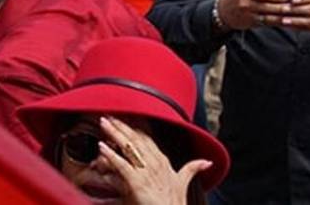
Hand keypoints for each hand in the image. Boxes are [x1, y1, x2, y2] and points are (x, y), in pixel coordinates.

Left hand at [97, 116, 211, 204]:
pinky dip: (111, 155)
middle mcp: (155, 163)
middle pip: (136, 138)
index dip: (136, 125)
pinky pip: (122, 166)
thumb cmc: (174, 204)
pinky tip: (102, 146)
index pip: (148, 138)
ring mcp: (146, 172)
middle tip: (108, 113)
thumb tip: (207, 162)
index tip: (125, 115)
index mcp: (163, 161)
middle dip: (122, 125)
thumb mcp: (183, 184)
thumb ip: (192, 169)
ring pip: (128, 147)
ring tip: (103, 122)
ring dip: (114, 133)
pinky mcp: (137, 183)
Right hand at [214, 0, 290, 30]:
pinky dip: (275, 22)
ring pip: (267, 16)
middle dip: (280, 7)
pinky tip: (284, 22)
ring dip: (280, 17)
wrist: (224, 10)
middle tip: (292, 7)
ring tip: (291, 16)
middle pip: (265, 6)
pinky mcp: (251, 23)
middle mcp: (246, 3)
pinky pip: (265, 23)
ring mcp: (248, 14)